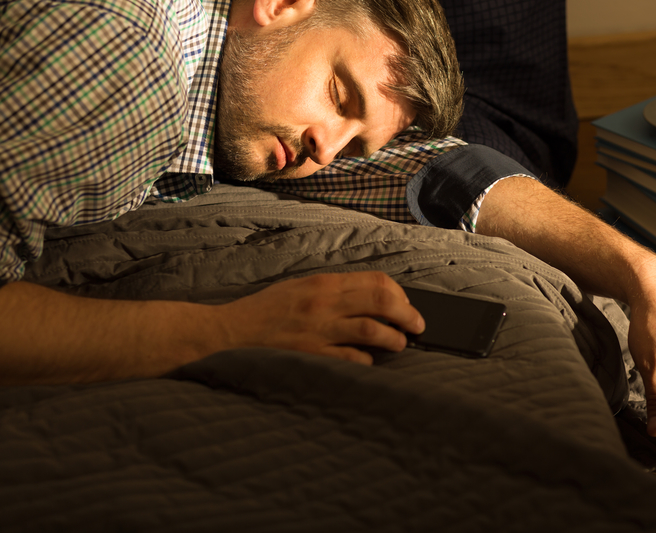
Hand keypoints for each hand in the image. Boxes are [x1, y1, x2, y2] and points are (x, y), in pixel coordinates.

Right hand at [220, 271, 424, 364]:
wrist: (233, 331)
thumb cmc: (266, 309)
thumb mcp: (301, 286)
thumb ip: (334, 290)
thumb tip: (371, 297)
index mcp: (323, 282)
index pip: (375, 281)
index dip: (399, 294)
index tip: (405, 305)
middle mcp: (325, 304)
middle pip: (381, 302)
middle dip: (407, 315)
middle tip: (418, 326)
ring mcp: (320, 331)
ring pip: (372, 331)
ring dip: (394, 339)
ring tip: (400, 344)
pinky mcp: (313, 355)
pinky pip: (351, 358)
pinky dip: (367, 360)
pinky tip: (369, 360)